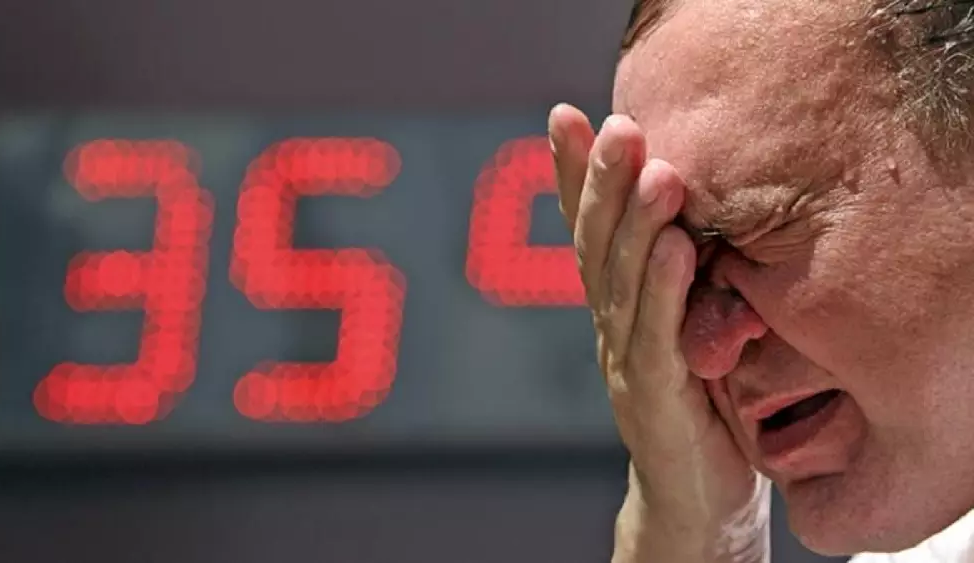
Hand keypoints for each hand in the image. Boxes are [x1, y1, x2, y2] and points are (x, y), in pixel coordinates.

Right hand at [548, 104, 769, 562]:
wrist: (696, 500)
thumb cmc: (703, 405)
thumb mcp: (691, 326)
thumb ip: (682, 276)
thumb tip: (694, 209)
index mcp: (618, 305)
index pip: (588, 229)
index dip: (571, 174)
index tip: (563, 116)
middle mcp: (611, 327)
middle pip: (597, 244)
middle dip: (602, 181)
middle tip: (616, 125)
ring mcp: (626, 363)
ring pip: (622, 284)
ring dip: (635, 224)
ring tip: (653, 171)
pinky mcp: (655, 400)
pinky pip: (658, 339)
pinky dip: (665, 291)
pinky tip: (677, 248)